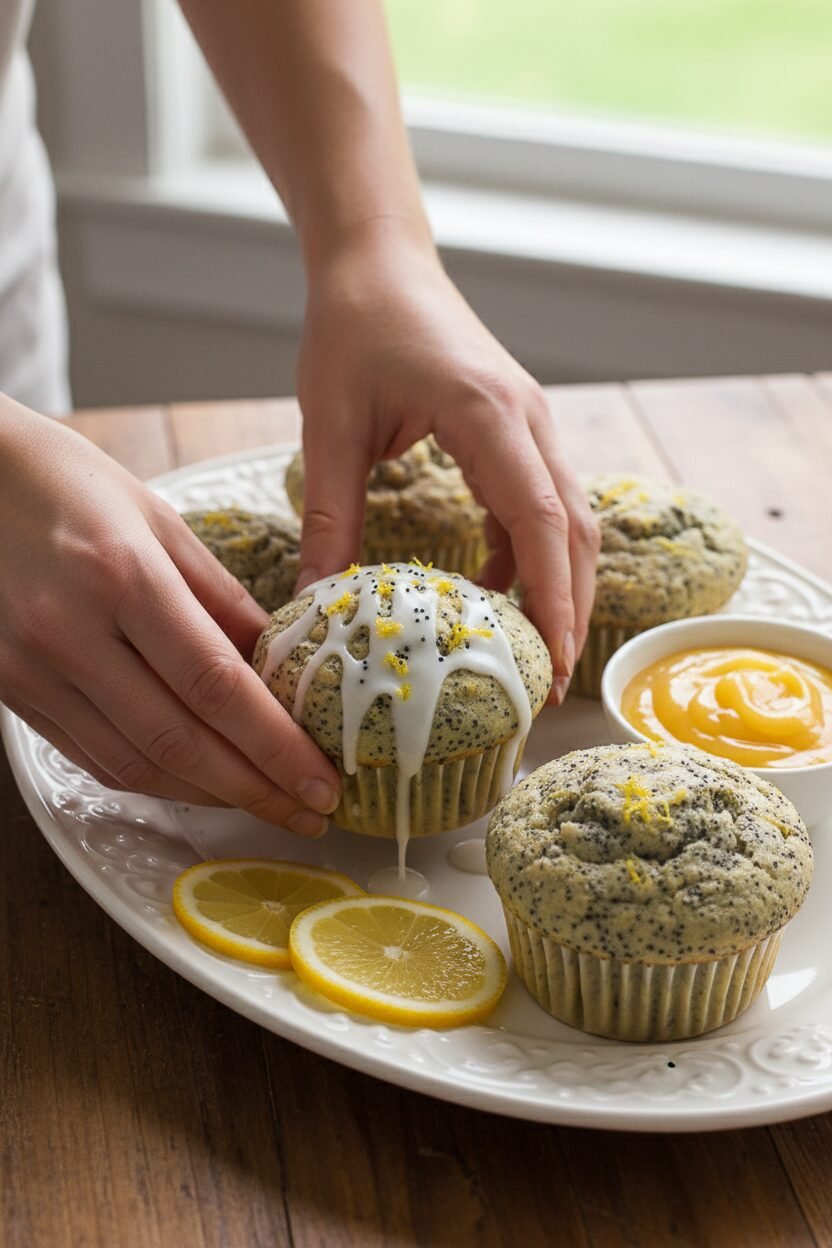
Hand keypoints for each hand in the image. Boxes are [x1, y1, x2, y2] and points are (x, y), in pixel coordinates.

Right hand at [0, 401, 339, 833]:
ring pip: (134, 764)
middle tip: (310, 812)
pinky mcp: (9, 690)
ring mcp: (29, 669)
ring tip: (265, 801)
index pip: (216, 686)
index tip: (323, 781)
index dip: (276, 747)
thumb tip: (280, 665)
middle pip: (179, 742)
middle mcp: (70, 632)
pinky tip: (198, 781)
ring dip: (208, 796)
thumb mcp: (158, 520)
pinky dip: (154, 778)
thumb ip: (221, 600)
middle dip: (256, 789)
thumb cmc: (65, 482)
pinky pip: (93, 757)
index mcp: (122, 576)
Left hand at [296, 224, 600, 701]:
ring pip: (565, 518)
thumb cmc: (353, 326)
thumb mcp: (329, 425)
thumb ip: (327, 515)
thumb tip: (313, 601)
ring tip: (526, 652)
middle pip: (573, 529)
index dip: (550, 597)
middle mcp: (527, 420)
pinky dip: (524, 554)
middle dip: (567, 608)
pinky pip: (536, 502)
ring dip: (553, 585)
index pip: (539, 519)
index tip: (549, 661)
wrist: (379, 260)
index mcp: (488, 414)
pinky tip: (488, 592)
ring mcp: (529, 423)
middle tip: (545, 681)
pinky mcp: (515, 430)